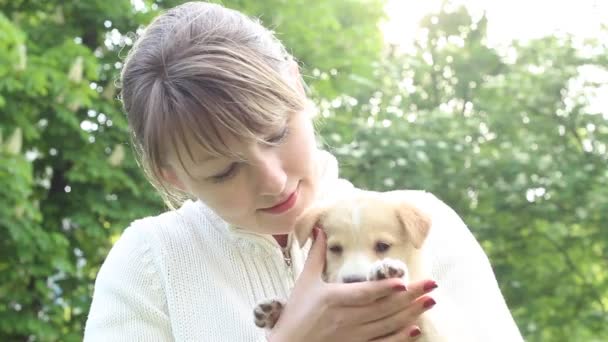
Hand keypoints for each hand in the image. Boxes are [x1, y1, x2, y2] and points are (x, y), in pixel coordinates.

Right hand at [268, 228, 436, 341]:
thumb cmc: (296, 315)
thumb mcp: (305, 283)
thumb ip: (316, 256)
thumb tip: (319, 231)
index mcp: (334, 299)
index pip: (365, 293)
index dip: (385, 288)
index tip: (403, 280)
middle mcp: (346, 319)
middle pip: (383, 308)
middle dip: (410, 296)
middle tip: (432, 285)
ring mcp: (352, 337)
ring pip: (387, 325)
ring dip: (411, 314)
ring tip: (429, 302)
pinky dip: (399, 339)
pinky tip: (414, 330)